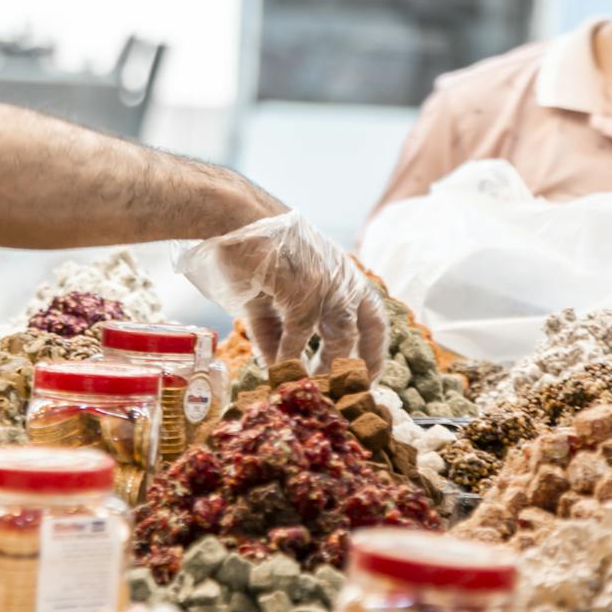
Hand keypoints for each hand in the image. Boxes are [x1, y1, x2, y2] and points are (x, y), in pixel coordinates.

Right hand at [176, 211, 387, 375]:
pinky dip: (288, 358)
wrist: (236, 218)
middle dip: (364, 363)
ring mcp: (326, 285)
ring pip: (341, 338)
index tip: (368, 375)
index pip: (373, 316)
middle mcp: (342, 280)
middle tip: (348, 393)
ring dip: (328, 369)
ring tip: (314, 391)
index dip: (374, 349)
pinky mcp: (303, 292)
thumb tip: (276, 366)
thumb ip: (278, 330)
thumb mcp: (274, 292)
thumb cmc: (254, 250)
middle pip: (369, 329)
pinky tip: (278, 372)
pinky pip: (299, 336)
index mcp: (342, 276)